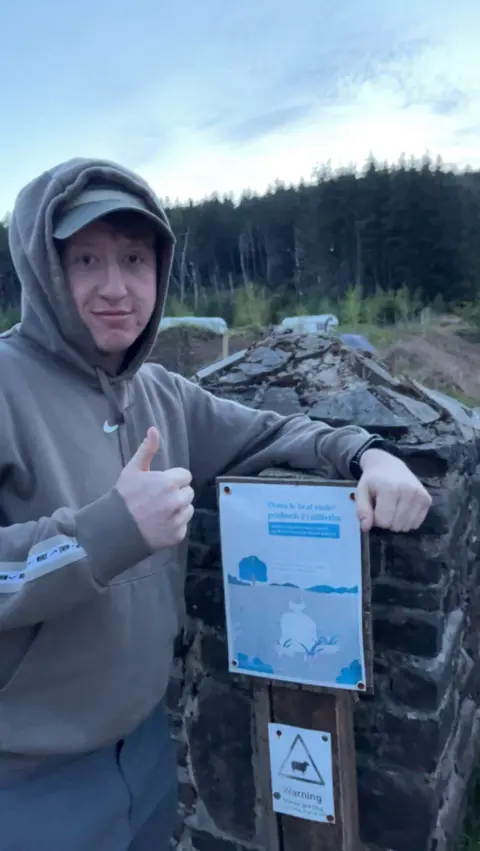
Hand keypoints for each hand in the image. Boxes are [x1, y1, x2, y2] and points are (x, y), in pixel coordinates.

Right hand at [116, 427, 193, 548]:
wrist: (115, 528)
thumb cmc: (124, 496)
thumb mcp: (133, 469)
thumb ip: (147, 449)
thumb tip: (154, 429)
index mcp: (169, 482)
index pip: (185, 476)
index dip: (174, 479)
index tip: (161, 484)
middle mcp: (177, 501)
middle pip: (188, 492)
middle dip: (177, 493)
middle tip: (159, 499)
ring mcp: (178, 519)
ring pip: (188, 509)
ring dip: (178, 509)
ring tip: (159, 512)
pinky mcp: (177, 535)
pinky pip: (183, 526)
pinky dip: (174, 525)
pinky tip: (160, 525)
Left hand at [355, 448, 430, 532]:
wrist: (390, 466)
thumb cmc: (374, 480)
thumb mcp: (361, 492)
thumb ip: (362, 510)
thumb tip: (365, 528)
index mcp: (390, 489)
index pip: (383, 521)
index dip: (375, 519)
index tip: (375, 508)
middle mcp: (409, 492)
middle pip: (396, 526)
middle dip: (387, 521)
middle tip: (384, 507)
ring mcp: (420, 496)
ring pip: (407, 527)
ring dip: (397, 522)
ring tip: (393, 507)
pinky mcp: (427, 500)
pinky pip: (417, 523)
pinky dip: (408, 520)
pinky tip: (403, 509)